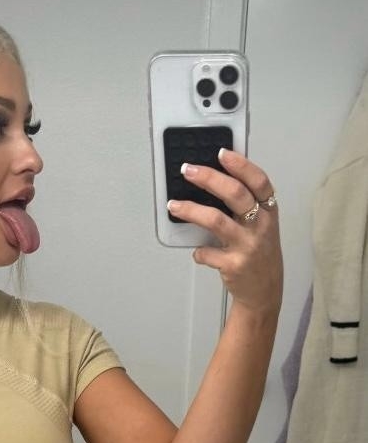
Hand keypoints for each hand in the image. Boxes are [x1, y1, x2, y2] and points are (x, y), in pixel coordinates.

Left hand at [168, 148, 282, 316]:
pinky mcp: (234, 265)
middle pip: (235, 194)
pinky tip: (197, 251)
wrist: (264, 289)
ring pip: (216, 220)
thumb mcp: (261, 225)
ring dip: (191, 210)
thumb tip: (212, 181)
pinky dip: (198, 251)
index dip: (241, 165)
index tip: (221, 153)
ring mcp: (248, 246)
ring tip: (173, 205)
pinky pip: (207, 252)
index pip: (259, 182)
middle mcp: (261, 226)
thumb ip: (245, 205)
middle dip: (208, 178)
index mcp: (269, 211)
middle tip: (187, 170)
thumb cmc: (259, 251)